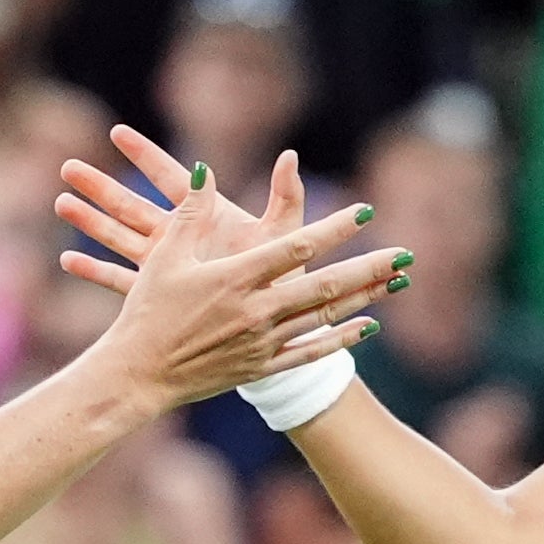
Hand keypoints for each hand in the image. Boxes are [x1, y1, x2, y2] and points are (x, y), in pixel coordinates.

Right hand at [50, 133, 399, 408]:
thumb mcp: (165, 255)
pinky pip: (310, 352)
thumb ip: (191, 212)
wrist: (137, 375)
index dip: (335, 228)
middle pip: (326, 285)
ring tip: (397, 284)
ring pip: (325, 318)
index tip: (365, 212)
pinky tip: (368, 327)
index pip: (297, 247)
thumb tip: (207, 169)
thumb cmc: (148, 311)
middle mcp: (256, 311)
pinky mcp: (260, 367)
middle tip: (406, 254)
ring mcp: (262, 342)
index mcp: (236, 278)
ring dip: (365, 299)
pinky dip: (341, 339)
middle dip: (369, 267)